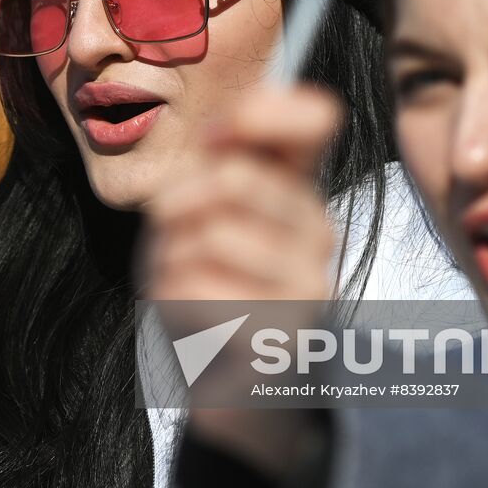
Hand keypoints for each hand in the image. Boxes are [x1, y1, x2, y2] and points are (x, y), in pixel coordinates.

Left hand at [143, 84, 340, 477]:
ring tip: (185, 279)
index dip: (261, 111)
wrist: (221, 376)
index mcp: (299, 186)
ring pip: (209, 235)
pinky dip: (171, 300)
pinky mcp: (284, 334)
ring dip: (170, 258)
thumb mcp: (201, 204)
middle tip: (175, 235)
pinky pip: (197, 291)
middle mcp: (317, 228)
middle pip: (233, 177)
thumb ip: (217, 157)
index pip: (316, 116)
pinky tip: (193, 318)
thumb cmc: (205, 277)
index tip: (217, 137)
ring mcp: (309, 284)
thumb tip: (226, 127)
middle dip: (177, 204)